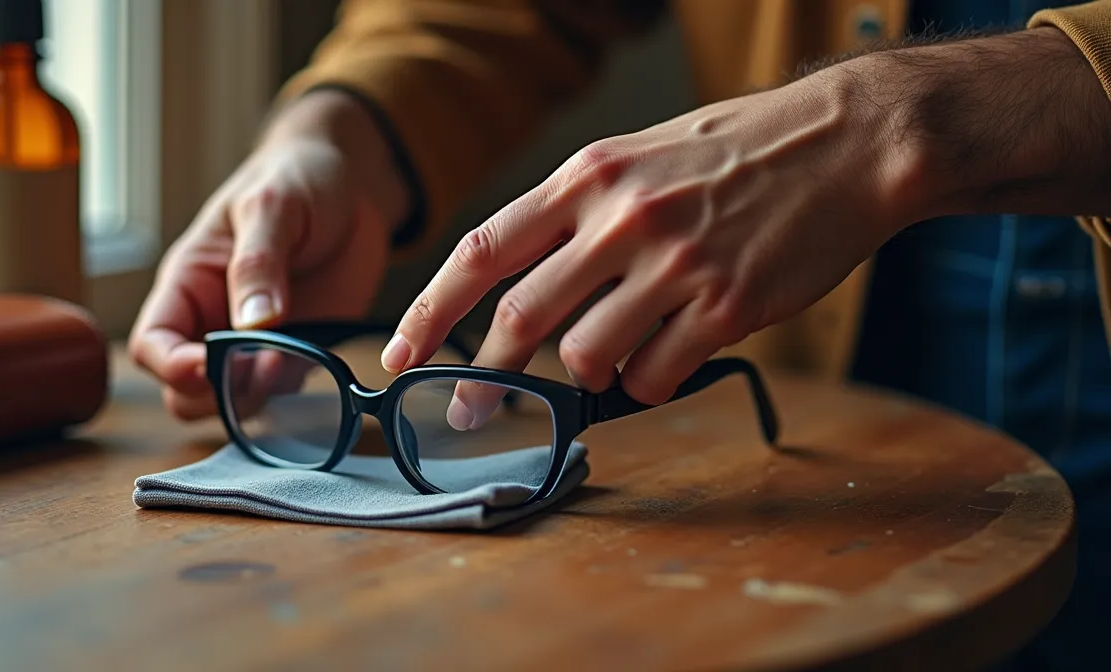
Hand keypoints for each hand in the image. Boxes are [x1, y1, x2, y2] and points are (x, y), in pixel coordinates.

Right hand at [129, 90, 409, 419]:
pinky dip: (295, 394)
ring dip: (257, 399)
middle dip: (217, 393)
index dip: (171, 366)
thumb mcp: (272, 205)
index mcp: (189, 283)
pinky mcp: (297, 353)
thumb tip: (252, 323)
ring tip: (292, 361)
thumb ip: (258, 262)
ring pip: (232, 403)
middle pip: (185, 390)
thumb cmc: (295, 178)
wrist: (353, 184)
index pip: (151, 344)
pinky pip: (283, 395)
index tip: (209, 365)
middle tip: (264, 365)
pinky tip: (318, 363)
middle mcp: (213, 322)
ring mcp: (256, 344)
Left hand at [384, 63, 925, 428]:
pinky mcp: (725, 306)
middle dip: (484, 376)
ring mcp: (674, 264)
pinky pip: (654, 375)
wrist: (849, 143)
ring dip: (585, 376)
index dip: (430, 310)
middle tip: (467, 409)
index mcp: (589, 175)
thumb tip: (523, 281)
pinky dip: (646, 381)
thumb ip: (580, 211)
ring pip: (586, 357)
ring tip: (613, 357)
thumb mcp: (642, 154)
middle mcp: (621, 218)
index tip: (400, 354)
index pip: (483, 250)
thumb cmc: (741, 150)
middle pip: (522, 317)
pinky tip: (669, 354)